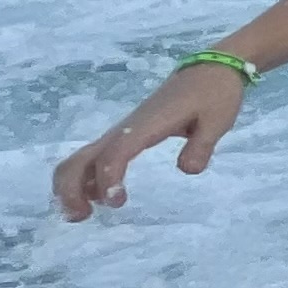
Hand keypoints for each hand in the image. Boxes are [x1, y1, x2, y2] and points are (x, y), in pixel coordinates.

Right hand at [52, 62, 247, 220]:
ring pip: (80, 159)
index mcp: (145, 126)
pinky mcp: (125, 136)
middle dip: (70, 189)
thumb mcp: (217, 121)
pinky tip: (99, 198)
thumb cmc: (214, 94)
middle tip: (81, 217)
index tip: (118, 203)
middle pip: (80, 158)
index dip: (107, 179)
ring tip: (84, 214)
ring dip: (72, 186)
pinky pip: (94, 158)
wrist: (209, 70)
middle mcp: (124, 130)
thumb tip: (187, 170)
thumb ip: (202, 145)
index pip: (114, 154)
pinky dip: (85, 179)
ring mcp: (121, 133)